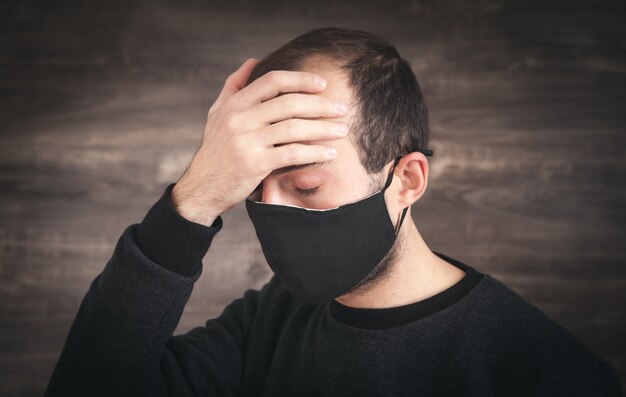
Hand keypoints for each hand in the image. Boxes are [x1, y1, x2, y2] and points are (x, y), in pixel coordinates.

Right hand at [171, 58, 348, 225]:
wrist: (202, 188)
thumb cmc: (216, 150)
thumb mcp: (218, 114)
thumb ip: (234, 86)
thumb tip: (253, 61)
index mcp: (234, 104)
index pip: (273, 81)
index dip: (301, 80)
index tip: (323, 84)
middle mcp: (239, 119)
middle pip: (289, 103)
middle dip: (320, 105)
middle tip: (342, 109)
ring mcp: (246, 141)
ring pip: (294, 128)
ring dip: (323, 128)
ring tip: (342, 130)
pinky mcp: (254, 164)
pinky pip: (292, 154)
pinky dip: (314, 152)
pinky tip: (330, 152)